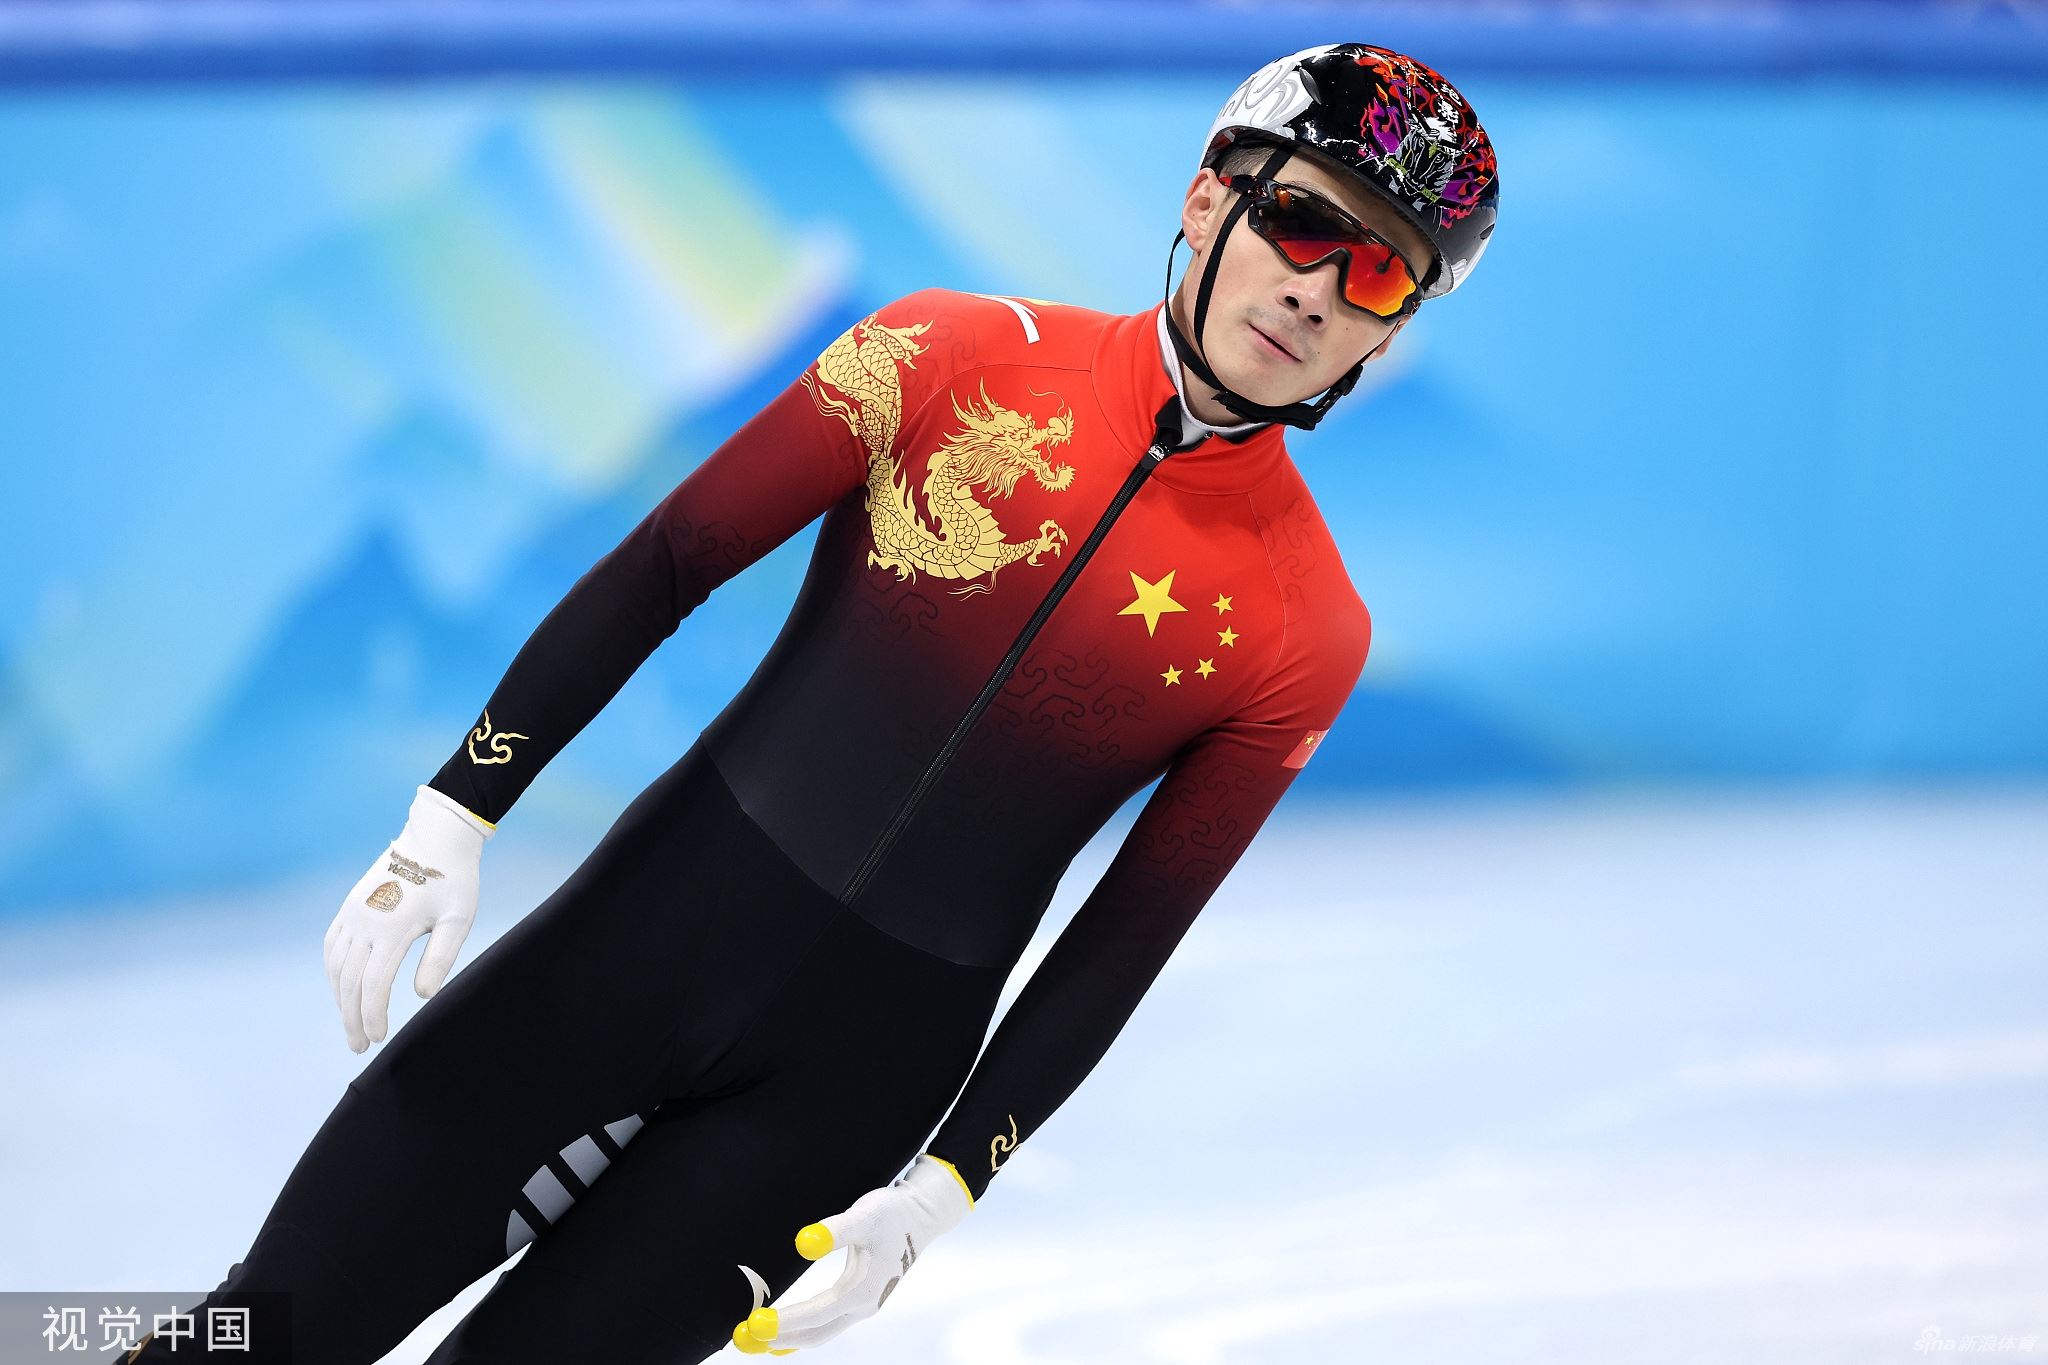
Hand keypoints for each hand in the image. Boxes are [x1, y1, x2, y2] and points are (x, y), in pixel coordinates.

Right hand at [322, 785, 492, 1051]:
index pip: (374, 985)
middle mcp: (365, 921)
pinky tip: (341, 990)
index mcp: (393, 927)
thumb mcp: (458, 919)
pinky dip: (333, 973)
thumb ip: (440, 958)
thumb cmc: (454, 879)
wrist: (435, 837)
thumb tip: (422, 996)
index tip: (380, 1038)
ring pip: (335, 967)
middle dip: (352, 1018)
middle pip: (349, 983)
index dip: (373, 1016)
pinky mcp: (349, 906)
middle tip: (360, 1046)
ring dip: (340, 1000)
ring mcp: (353, 912)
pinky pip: (331, 946)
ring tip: (351, 1025)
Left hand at [730, 1154, 973, 1354]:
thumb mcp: (866, 1215)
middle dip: (779, 1338)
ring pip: (820, 1332)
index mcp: (864, 1291)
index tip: (755, 1322)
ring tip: (755, 1340)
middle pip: (816, 1334)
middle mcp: (864, 1306)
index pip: (816, 1315)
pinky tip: (785, 1334)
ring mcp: (863, 1306)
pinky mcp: (860, 1299)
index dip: (785, 1321)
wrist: (922, 1216)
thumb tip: (804, 1243)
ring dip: (788, 1338)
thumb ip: (835, 1230)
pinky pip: (826, 1324)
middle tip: (743, 1338)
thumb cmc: (893, 1214)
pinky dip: (802, 1331)